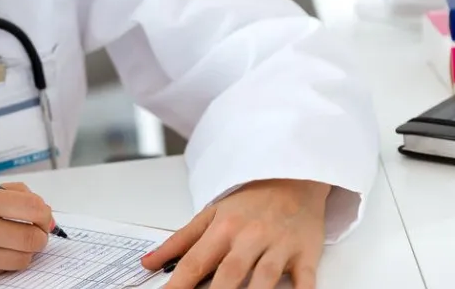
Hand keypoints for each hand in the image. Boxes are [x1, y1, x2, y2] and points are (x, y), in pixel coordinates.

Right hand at [0, 183, 54, 283]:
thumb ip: (3, 194)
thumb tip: (38, 205)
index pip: (30, 208)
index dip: (44, 213)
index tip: (43, 214)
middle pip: (31, 238)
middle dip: (40, 235)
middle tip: (35, 231)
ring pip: (22, 259)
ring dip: (25, 251)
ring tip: (15, 242)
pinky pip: (1, 271)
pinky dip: (4, 261)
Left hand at [141, 179, 330, 288]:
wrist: (293, 176)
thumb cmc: (250, 200)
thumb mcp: (210, 214)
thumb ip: (179, 241)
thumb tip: (148, 263)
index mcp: (223, 228)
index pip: (195, 262)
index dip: (178, 285)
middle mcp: (250, 237)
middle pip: (229, 273)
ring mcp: (279, 246)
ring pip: (265, 278)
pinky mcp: (306, 254)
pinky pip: (305, 279)